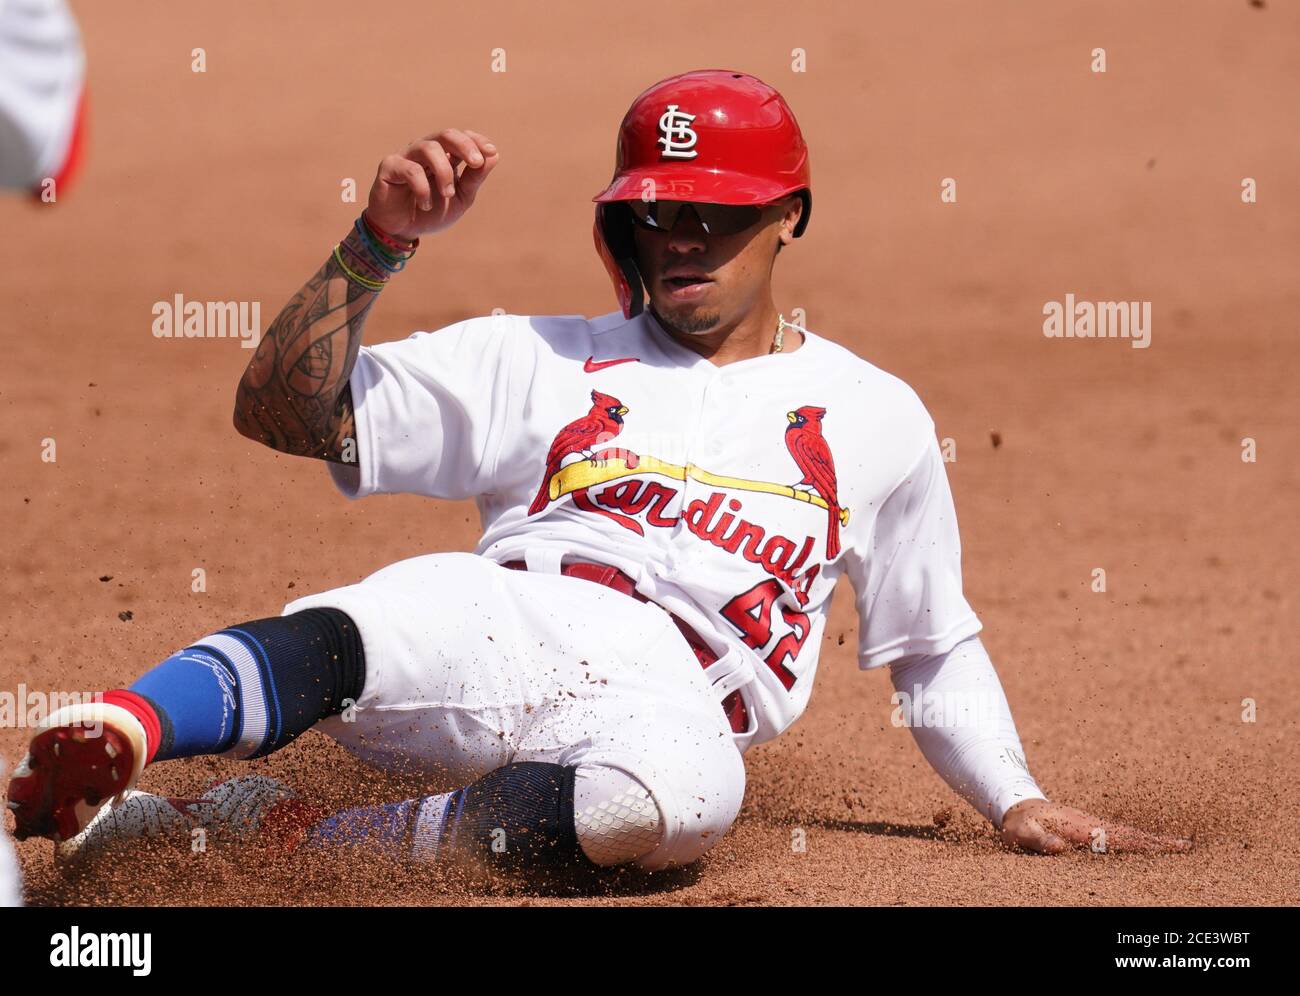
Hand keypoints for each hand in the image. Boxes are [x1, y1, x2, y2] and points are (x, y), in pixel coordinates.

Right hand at [366, 128, 499, 241]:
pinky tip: (425, 205)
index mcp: (444, 156)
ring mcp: (407, 156)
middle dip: (464, 146)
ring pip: (429, 148)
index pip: (461, 137)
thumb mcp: (460, 198)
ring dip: (444, 172)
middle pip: (446, 134)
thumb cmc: (431, 212)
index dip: (476, 141)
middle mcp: (425, 150)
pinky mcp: (390, 166)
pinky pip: (411, 170)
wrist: (402, 231)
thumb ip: (474, 178)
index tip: (491, 152)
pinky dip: (423, 189)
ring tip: (448, 194)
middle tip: (476, 162)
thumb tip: (494, 155)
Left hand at [1001, 798, 1192, 854]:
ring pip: (1129, 835)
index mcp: (1081, 828)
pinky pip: (1120, 836)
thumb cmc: (1020, 823)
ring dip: (1152, 841)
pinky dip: (1139, 840)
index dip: (1142, 844)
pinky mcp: (1093, 830)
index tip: (1166, 846)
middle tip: (1188, 847)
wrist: (1018, 806)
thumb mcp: (1022, 833)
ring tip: (1179, 846)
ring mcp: (1095, 826)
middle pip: (1131, 835)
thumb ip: (1039, 840)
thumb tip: (1059, 847)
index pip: (1117, 838)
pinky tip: (1149, 847)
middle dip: (1158, 841)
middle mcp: (1093, 825)